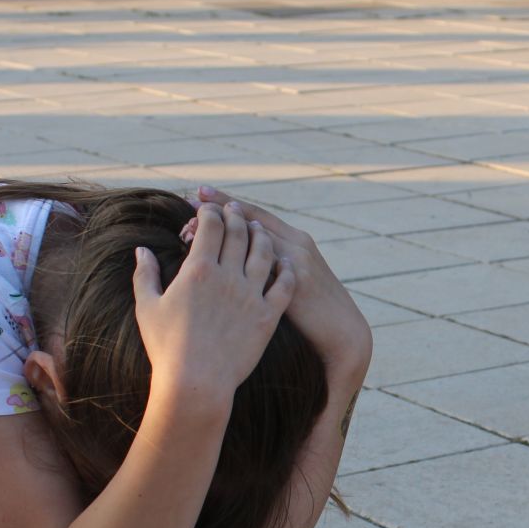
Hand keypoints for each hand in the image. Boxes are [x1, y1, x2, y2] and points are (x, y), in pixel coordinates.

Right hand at [133, 200, 293, 405]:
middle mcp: (228, 276)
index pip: (210, 226)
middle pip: (239, 233)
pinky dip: (285, 269)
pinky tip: (285, 262)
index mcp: (198, 269)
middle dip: (236, 216)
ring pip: (264, 253)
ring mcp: (251, 295)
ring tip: (258, 228)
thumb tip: (141, 250)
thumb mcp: (147, 307)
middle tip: (235, 210)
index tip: (209, 208)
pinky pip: (284, 285)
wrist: (196, 381)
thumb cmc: (167, 347)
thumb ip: (145, 274)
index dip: (211, 212)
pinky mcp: (268, 315)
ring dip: (261, 235)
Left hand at [189, 187, 371, 372]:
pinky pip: (255, 270)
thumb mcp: (299, 275)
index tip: (199, 193)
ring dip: (216, 234)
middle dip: (216, 212)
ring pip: (249, 240)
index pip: (256, 214)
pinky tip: (204, 264)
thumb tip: (244, 253)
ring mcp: (295, 266)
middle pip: (249, 221)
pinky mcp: (292, 289)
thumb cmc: (316, 309)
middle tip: (184, 205)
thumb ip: (275, 260)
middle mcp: (296, 246)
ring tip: (186, 229)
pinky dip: (229, 263)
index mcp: (297, 240)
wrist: (345, 334)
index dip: (227, 202)